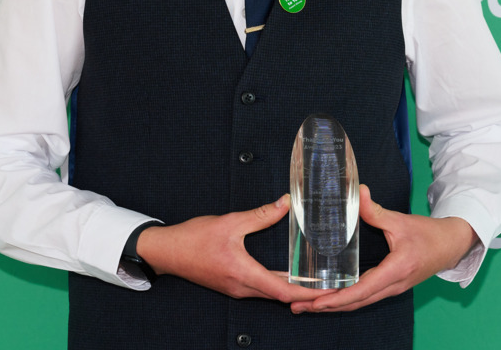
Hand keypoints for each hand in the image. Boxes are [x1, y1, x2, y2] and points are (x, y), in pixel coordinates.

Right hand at [136, 194, 325, 303]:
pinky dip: (280, 286)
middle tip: (333, 287)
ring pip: (272, 294)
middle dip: (308, 295)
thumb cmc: (194, 239)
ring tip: (318, 283)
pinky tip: (291, 277)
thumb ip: (259, 215)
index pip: (283, 290)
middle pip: (281, 296)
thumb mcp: (229, 222)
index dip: (308, 293)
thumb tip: (285, 203)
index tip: (329, 291)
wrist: (166, 252)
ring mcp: (237, 288)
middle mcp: (242, 287)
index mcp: (243, 274)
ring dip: (294, 291)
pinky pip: (262, 289)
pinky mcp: (233, 285)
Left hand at [291, 185, 475, 313]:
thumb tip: (359, 192)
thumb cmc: (429, 234)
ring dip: (333, 306)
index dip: (338, 297)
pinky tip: (330, 298)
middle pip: (355, 302)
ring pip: (359, 303)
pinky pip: (365, 298)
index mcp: (395, 270)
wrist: (451, 245)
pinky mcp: (391, 287)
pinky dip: (346, 301)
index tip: (316, 302)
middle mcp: (393, 285)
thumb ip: (376, 211)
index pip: (362, 289)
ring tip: (306, 306)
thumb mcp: (402, 220)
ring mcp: (393, 289)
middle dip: (326, 306)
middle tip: (297, 305)